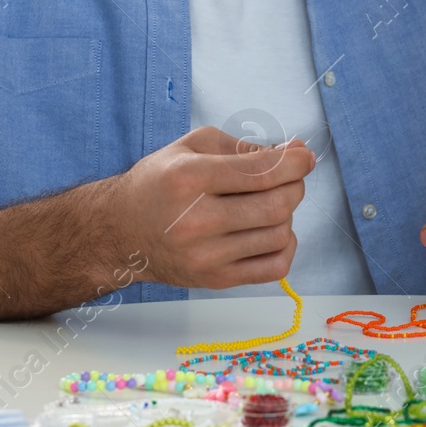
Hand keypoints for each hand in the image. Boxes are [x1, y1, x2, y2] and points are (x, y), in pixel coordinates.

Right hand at [111, 125, 314, 289]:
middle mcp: (196, 220)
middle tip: (289, 177)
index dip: (294, 162)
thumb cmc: (158, 183)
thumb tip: (295, 151)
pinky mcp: (215, 279)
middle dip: (295, 184)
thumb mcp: (192, 147)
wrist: (120, 232)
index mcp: (189, 179)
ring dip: (287, 213)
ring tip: (269, 202)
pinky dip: (286, 245)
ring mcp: (206, 256)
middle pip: (276, 204)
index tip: (305, 156)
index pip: (260, 172)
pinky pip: (275, 267)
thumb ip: (245, 146)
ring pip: (279, 234)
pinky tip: (271, 231)